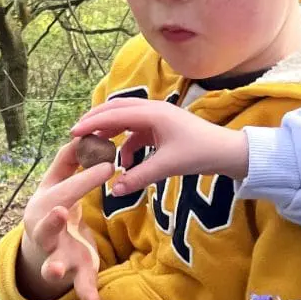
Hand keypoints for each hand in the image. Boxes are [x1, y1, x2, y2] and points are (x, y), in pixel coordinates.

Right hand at [20, 142, 114, 299]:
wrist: (39, 248)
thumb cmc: (54, 207)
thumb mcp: (56, 185)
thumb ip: (67, 162)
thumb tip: (80, 134)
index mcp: (45, 206)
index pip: (66, 190)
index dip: (85, 178)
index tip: (109, 165)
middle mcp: (45, 232)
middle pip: (46, 228)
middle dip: (53, 221)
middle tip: (61, 212)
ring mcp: (55, 255)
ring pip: (52, 263)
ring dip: (55, 267)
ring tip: (57, 271)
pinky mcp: (71, 272)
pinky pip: (77, 285)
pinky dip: (84, 292)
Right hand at [70, 97, 248, 193]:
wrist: (227, 152)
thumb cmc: (199, 154)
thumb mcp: (167, 166)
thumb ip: (139, 176)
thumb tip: (114, 190)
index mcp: (153, 113)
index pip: (115, 114)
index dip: (92, 123)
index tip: (73, 132)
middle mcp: (153, 110)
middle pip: (117, 109)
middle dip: (97, 120)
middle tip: (77, 134)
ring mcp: (158, 117)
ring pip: (126, 119)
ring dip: (111, 131)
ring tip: (96, 146)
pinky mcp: (163, 127)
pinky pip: (137, 131)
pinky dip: (127, 143)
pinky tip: (125, 163)